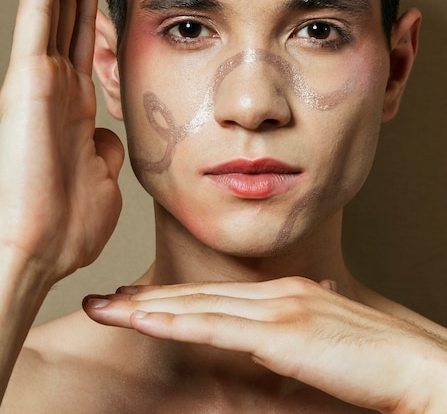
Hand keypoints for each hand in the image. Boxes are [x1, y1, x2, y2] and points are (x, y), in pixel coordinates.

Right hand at [0, 0, 123, 284]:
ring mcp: (39, 77)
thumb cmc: (66, 223)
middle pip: (71, 5)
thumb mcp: (102, 176)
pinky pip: (40, 18)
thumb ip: (104, 146)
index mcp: (73, 100)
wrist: (36, 250)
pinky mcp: (27, 79)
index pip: (87, 31)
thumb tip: (109, 133)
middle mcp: (55, 80)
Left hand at [84, 277, 446, 412]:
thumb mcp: (328, 334)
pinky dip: (174, 324)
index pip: (215, 294)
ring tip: (106, 309)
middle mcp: (275, 292)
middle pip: (197, 295)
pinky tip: (143, 322)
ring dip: (146, 308)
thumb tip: (284, 323)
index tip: (138, 299)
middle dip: (145, 298)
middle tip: (105, 299)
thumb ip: (301, 324)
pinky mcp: (280, 334)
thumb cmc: (374, 357)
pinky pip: (215, 329)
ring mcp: (276, 309)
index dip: (173, 296)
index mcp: (285, 293)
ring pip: (197, 307)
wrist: (413, 363)